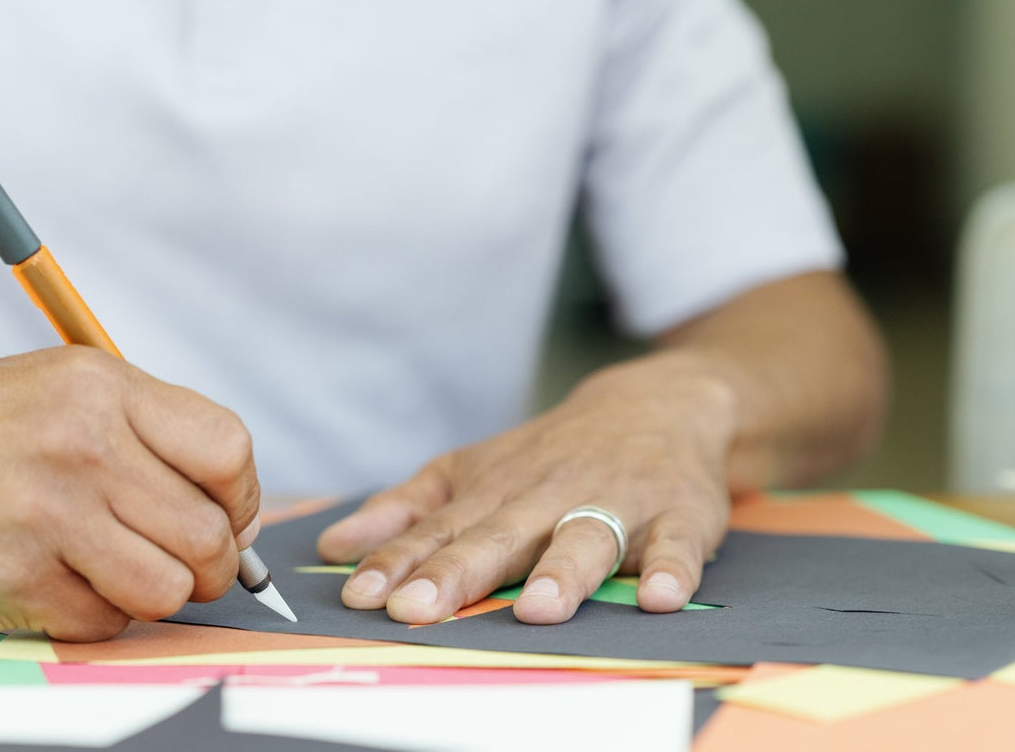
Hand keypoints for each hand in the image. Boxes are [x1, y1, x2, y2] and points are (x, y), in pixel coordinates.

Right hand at [0, 346, 260, 640]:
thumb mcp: (67, 385)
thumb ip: (152, 434)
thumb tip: (236, 515)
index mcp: (103, 386)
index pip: (229, 453)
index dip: (242, 500)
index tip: (226, 517)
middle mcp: (81, 445)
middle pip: (209, 534)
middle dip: (211, 564)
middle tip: (183, 563)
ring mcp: (45, 515)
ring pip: (169, 590)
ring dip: (157, 594)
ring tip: (121, 572)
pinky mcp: (12, 579)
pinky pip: (104, 623)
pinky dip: (97, 614)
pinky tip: (63, 581)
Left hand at [315, 353, 732, 623]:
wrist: (655, 403)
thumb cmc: (548, 455)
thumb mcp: (471, 472)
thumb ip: (406, 511)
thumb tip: (334, 547)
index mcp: (495, 493)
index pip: (439, 532)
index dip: (399, 564)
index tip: (361, 597)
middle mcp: (548, 497)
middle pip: (500, 537)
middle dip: (459, 573)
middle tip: (420, 608)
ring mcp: (616, 503)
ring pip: (586, 538)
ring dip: (563, 573)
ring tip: (538, 610)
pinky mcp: (680, 515)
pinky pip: (678, 544)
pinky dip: (672, 568)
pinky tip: (658, 597)